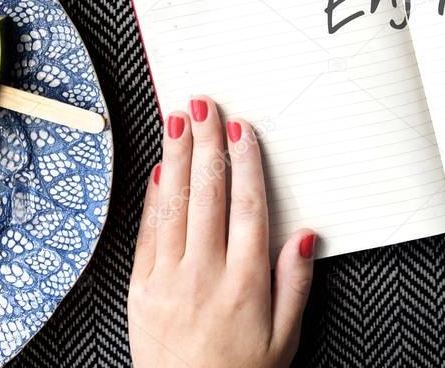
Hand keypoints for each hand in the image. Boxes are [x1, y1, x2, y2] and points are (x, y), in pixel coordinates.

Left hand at [128, 96, 315, 367]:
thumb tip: (304, 234)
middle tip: (204, 106)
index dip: (244, 162)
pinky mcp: (141, 289)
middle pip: (207, 194)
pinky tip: (160, 170)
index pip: (246, 207)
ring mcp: (168, 279)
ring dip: (177, 157)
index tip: (241, 129)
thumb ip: (295, 283)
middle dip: (206, 144)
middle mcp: (205, 274)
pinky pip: (148, 233)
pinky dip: (154, 198)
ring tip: (177, 120)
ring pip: (174, 205)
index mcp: (246, 283)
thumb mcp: (285, 338)